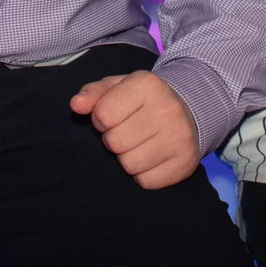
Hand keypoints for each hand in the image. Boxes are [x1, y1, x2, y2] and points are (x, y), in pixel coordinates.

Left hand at [70, 70, 199, 188]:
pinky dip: (143, 174)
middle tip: (125, 132)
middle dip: (114, 140)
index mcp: (146, 85)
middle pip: (115, 142)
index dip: (101, 119)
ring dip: (127, 158)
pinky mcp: (185, 162)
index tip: (112, 117)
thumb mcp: (118, 87)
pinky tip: (150, 158)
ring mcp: (179, 137)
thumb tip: (75, 105)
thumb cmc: (143, 99)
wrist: (189, 110)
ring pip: (130, 165)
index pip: (103, 115)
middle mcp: (166, 109)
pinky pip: (147, 181)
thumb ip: (93, 94)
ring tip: (137, 145)